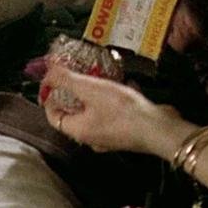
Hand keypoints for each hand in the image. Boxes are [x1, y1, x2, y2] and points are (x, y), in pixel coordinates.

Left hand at [41, 63, 189, 156]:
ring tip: (99, 74)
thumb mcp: (90, 89)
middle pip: (74, 113)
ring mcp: (109, 136)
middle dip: (74, 91)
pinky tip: (124, 83)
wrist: (160, 129)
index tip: (52, 79)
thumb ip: (66, 79)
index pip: (53, 115)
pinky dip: (114, 98)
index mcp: (77, 131)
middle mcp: (91, 137)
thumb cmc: (122, 111)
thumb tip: (47, 70)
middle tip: (76, 72)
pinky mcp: (126, 131)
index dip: (49, 96)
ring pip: (94, 111)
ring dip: (95, 93)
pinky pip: (113, 112)